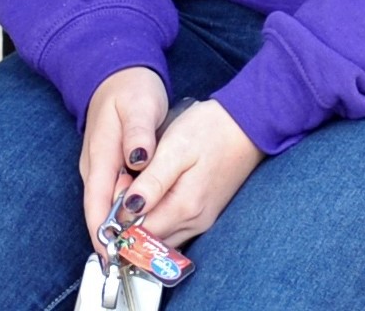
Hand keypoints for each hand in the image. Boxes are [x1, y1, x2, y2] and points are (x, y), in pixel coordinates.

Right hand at [77, 66, 167, 238]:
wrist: (117, 72)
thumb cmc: (130, 89)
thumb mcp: (139, 106)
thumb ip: (138, 133)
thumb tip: (138, 159)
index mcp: (100, 155)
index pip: (97, 202)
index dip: (102, 231)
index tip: (111, 255)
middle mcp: (95, 166)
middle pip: (101, 210)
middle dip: (114, 237)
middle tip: (136, 261)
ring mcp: (100, 167)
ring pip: (109, 204)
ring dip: (122, 227)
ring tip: (142, 251)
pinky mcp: (110, 166)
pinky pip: (116, 195)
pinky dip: (127, 211)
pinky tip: (143, 222)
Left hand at [120, 99, 264, 246]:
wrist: (246, 126)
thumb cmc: (210, 131)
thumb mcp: (175, 149)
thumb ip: (152, 182)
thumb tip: (129, 208)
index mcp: (184, 207)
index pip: (140, 232)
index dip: (120, 216)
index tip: (118, 188)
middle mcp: (194, 222)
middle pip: (149, 239)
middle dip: (130, 220)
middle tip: (126, 184)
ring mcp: (201, 221)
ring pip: (161, 235)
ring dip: (144, 219)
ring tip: (139, 185)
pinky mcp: (204, 214)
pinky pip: (173, 227)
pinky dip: (158, 216)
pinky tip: (154, 192)